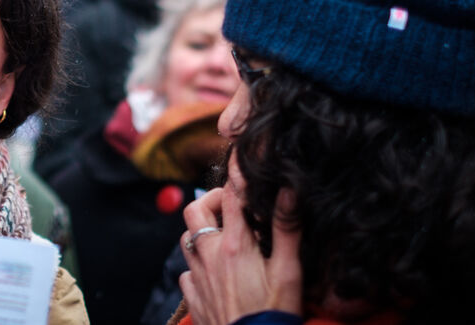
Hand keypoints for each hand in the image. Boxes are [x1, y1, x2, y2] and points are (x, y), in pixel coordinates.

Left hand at [178, 159, 301, 324]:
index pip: (230, 196)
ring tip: (223, 237)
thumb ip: (286, 231)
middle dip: (210, 201)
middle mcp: (209, 257)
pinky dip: (197, 265)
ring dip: (202, 232)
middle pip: (194, 210)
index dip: (235, 176)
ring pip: (187, 239)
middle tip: (231, 207)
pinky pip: (186, 272)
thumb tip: (288, 192)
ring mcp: (198, 278)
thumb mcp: (288, 272)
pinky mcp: (194, 298)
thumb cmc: (274, 314)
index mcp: (234, 245)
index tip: (241, 164)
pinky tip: (214, 273)